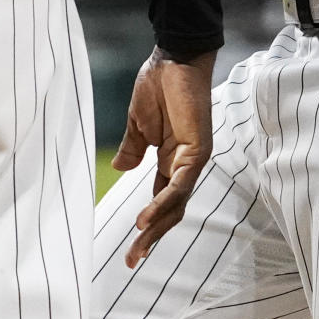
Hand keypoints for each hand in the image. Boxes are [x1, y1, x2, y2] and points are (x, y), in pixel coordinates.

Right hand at [113, 46, 215, 267]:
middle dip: (152, 237)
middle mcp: (184, 164)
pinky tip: (145, 219)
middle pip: (170, 210)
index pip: (160, 201)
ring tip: (137, 246)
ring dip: (156, 226)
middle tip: (132, 261)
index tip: (130, 250)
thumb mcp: (137, 123)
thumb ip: (132, 148)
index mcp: (170, 160)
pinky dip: (162, 203)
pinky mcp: (197, 150)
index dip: (147, 226)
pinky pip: (178, 185)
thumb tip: (121, 170)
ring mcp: (193, 159)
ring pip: (176, 203)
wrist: (173, 58)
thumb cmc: (158, 84)